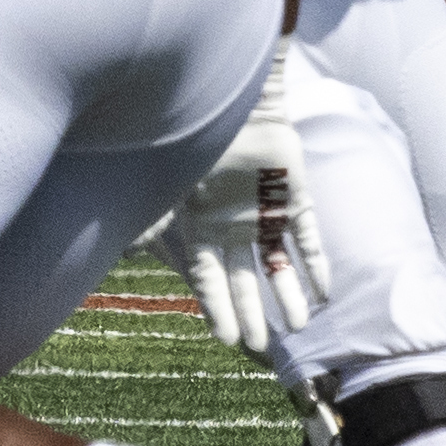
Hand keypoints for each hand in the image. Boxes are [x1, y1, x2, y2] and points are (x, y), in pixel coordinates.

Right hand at [136, 45, 334, 360]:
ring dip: (287, 295)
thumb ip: (150, 214)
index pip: (207, 275)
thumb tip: (121, 244)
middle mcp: (232, 224)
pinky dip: (317, 264)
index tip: (227, 339)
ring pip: (278, 264)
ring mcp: (265, 212)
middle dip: (250, 311)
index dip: (215, 306)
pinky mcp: (297, 198)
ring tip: (298, 327)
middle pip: (242, 277)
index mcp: (199, 222)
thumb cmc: (198, 139)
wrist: (238, 99)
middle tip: (260, 345)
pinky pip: (309, 238)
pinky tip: (324, 293)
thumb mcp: (169, 182)